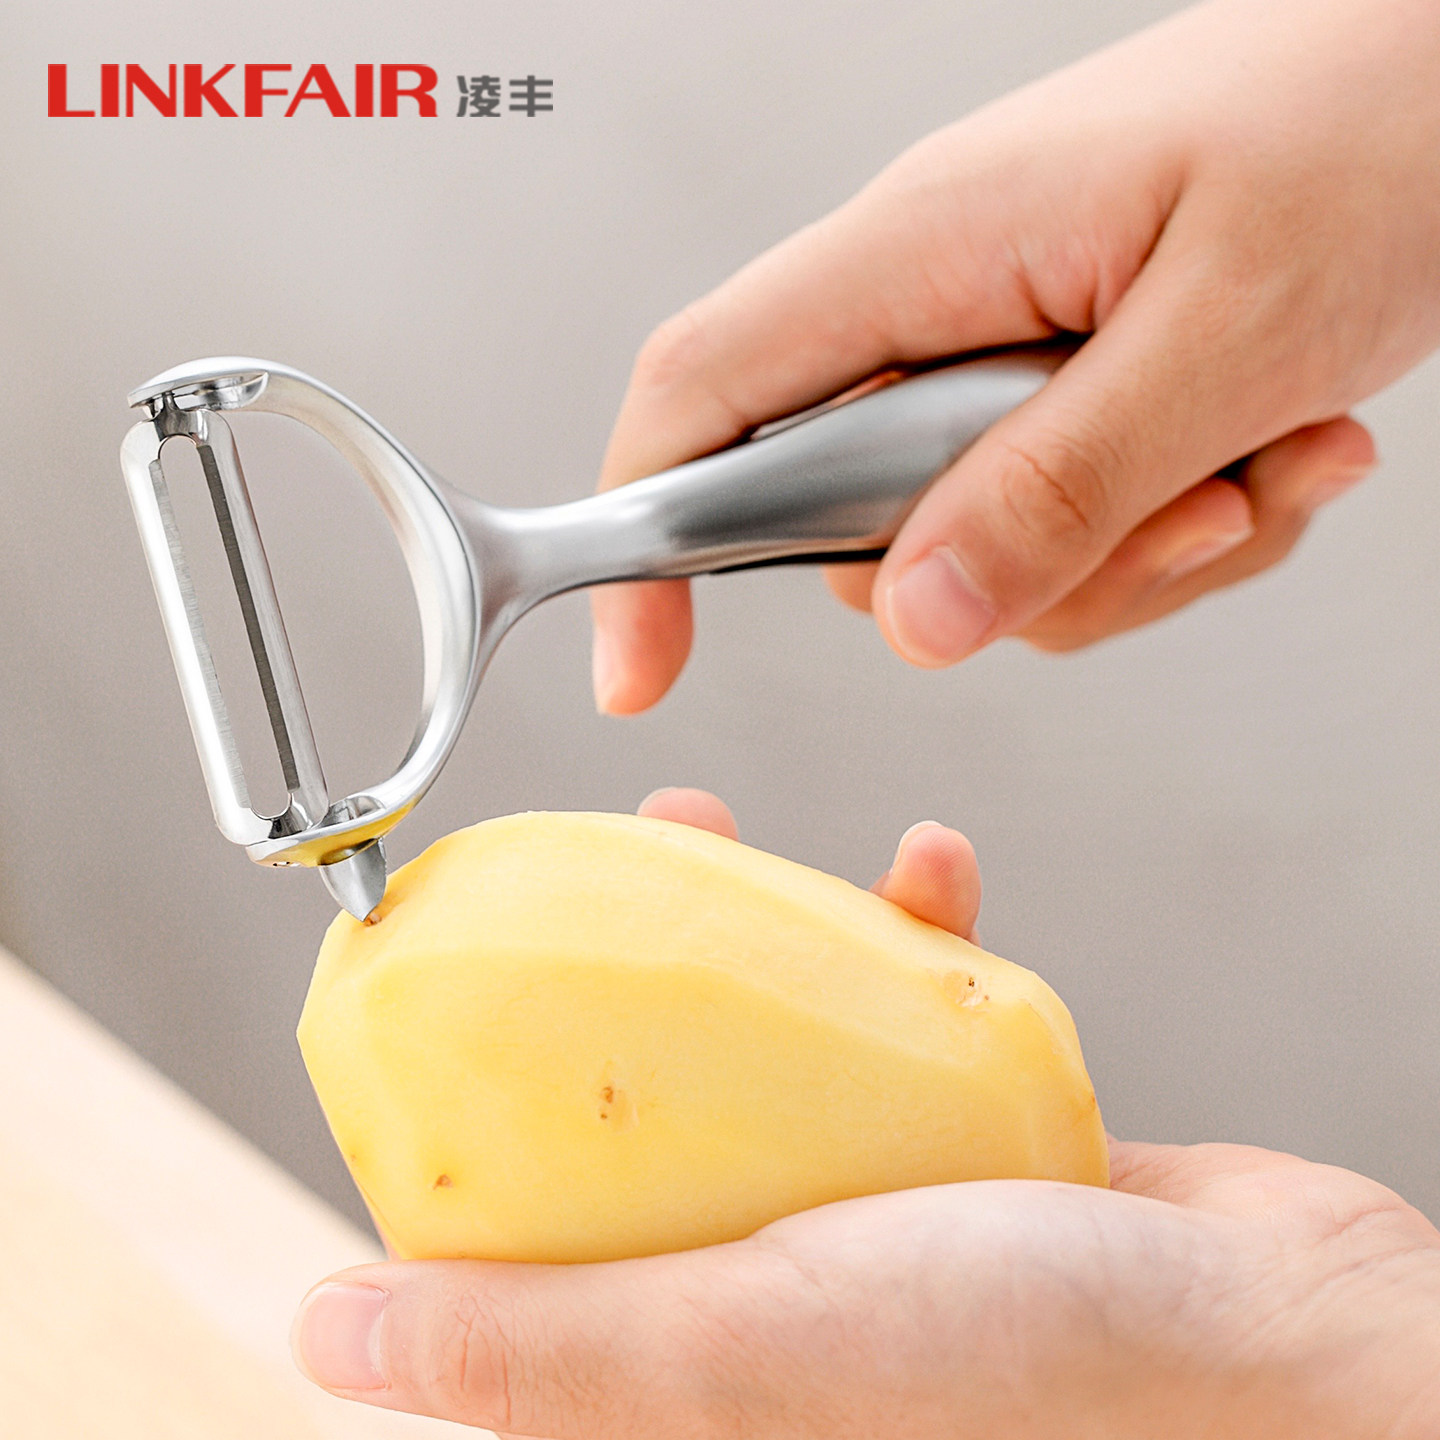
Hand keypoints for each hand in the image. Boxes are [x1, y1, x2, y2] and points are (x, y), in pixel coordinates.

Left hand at [293, 791, 1439, 1437]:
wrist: (1280, 1321)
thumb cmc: (1038, 1362)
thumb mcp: (749, 1346)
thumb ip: (547, 1342)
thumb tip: (337, 1327)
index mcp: (696, 1348)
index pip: (526, 1228)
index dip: (461, 1103)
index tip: (444, 971)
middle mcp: (771, 1272)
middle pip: (645, 1094)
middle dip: (620, 957)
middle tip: (612, 854)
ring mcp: (869, 1195)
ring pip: (768, 1028)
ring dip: (755, 917)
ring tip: (732, 832)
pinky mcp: (961, 1132)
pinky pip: (903, 1007)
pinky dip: (911, 930)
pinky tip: (931, 873)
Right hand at [589, 0, 1439, 712]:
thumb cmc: (1369, 128)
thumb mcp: (1224, 337)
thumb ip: (1059, 489)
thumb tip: (919, 619)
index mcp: (924, 247)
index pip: (706, 396)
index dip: (649, 537)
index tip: (642, 669)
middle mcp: (935, 299)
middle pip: (860, 517)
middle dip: (1015, 572)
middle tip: (1184, 516)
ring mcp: (996, 346)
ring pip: (981, 544)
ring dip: (1129, 553)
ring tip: (1267, 462)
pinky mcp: (1062, 381)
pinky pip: (1068, 523)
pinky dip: (1176, 526)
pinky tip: (1279, 453)